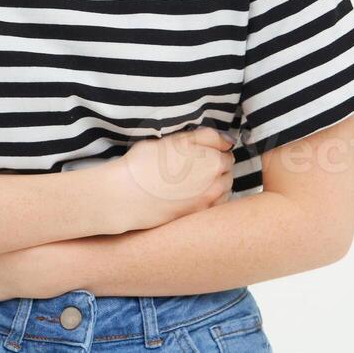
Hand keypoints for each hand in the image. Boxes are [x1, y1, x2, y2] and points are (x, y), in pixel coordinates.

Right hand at [89, 125, 234, 234]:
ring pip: (223, 190)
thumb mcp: (175, 139)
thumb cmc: (145, 162)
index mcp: (213, 161)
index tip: (202, 150)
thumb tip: (228, 140)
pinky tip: (192, 195)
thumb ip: (205, 137)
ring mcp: (207, 203)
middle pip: (227, 172)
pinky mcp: (196, 217)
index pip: (226, 152)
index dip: (214, 149)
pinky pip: (213, 206)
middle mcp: (216, 184)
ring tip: (194, 180)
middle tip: (196, 164)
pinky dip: (209, 200)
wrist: (125, 195)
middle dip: (216, 167)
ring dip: (215, 184)